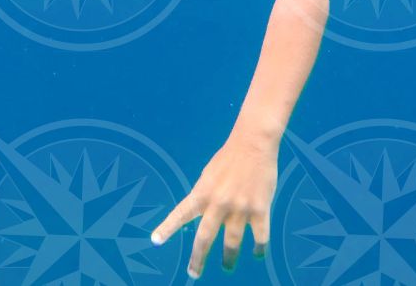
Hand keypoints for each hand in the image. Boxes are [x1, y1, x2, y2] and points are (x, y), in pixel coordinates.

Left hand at [152, 133, 276, 277]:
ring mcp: (240, 208)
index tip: (155, 241)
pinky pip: (260, 237)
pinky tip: (256, 253)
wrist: (253, 143)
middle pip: (205, 238)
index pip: (180, 213)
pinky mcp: (260, 210)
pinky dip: (258, 249)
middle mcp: (218, 203)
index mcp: (203, 192)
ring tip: (226, 267)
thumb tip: (201, 217)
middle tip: (193, 273)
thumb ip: (204, 197)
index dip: (167, 228)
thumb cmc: (229, 158)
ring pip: (232, 243)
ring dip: (229, 259)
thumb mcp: (208, 175)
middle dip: (198, 259)